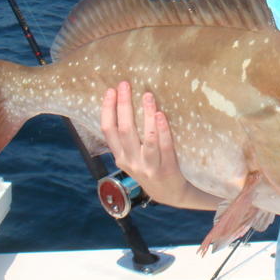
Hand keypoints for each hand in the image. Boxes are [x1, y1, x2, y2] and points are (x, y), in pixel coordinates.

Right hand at [100, 81, 190, 206]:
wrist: (172, 194)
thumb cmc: (152, 168)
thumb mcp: (134, 157)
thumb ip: (129, 138)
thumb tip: (126, 104)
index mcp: (121, 157)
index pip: (108, 131)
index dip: (107, 110)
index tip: (110, 90)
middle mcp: (131, 162)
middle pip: (124, 130)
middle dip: (123, 105)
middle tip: (126, 84)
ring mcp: (148, 167)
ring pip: (145, 138)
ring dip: (146, 114)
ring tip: (147, 95)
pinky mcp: (166, 170)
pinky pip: (164, 147)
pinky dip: (162, 130)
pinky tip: (161, 115)